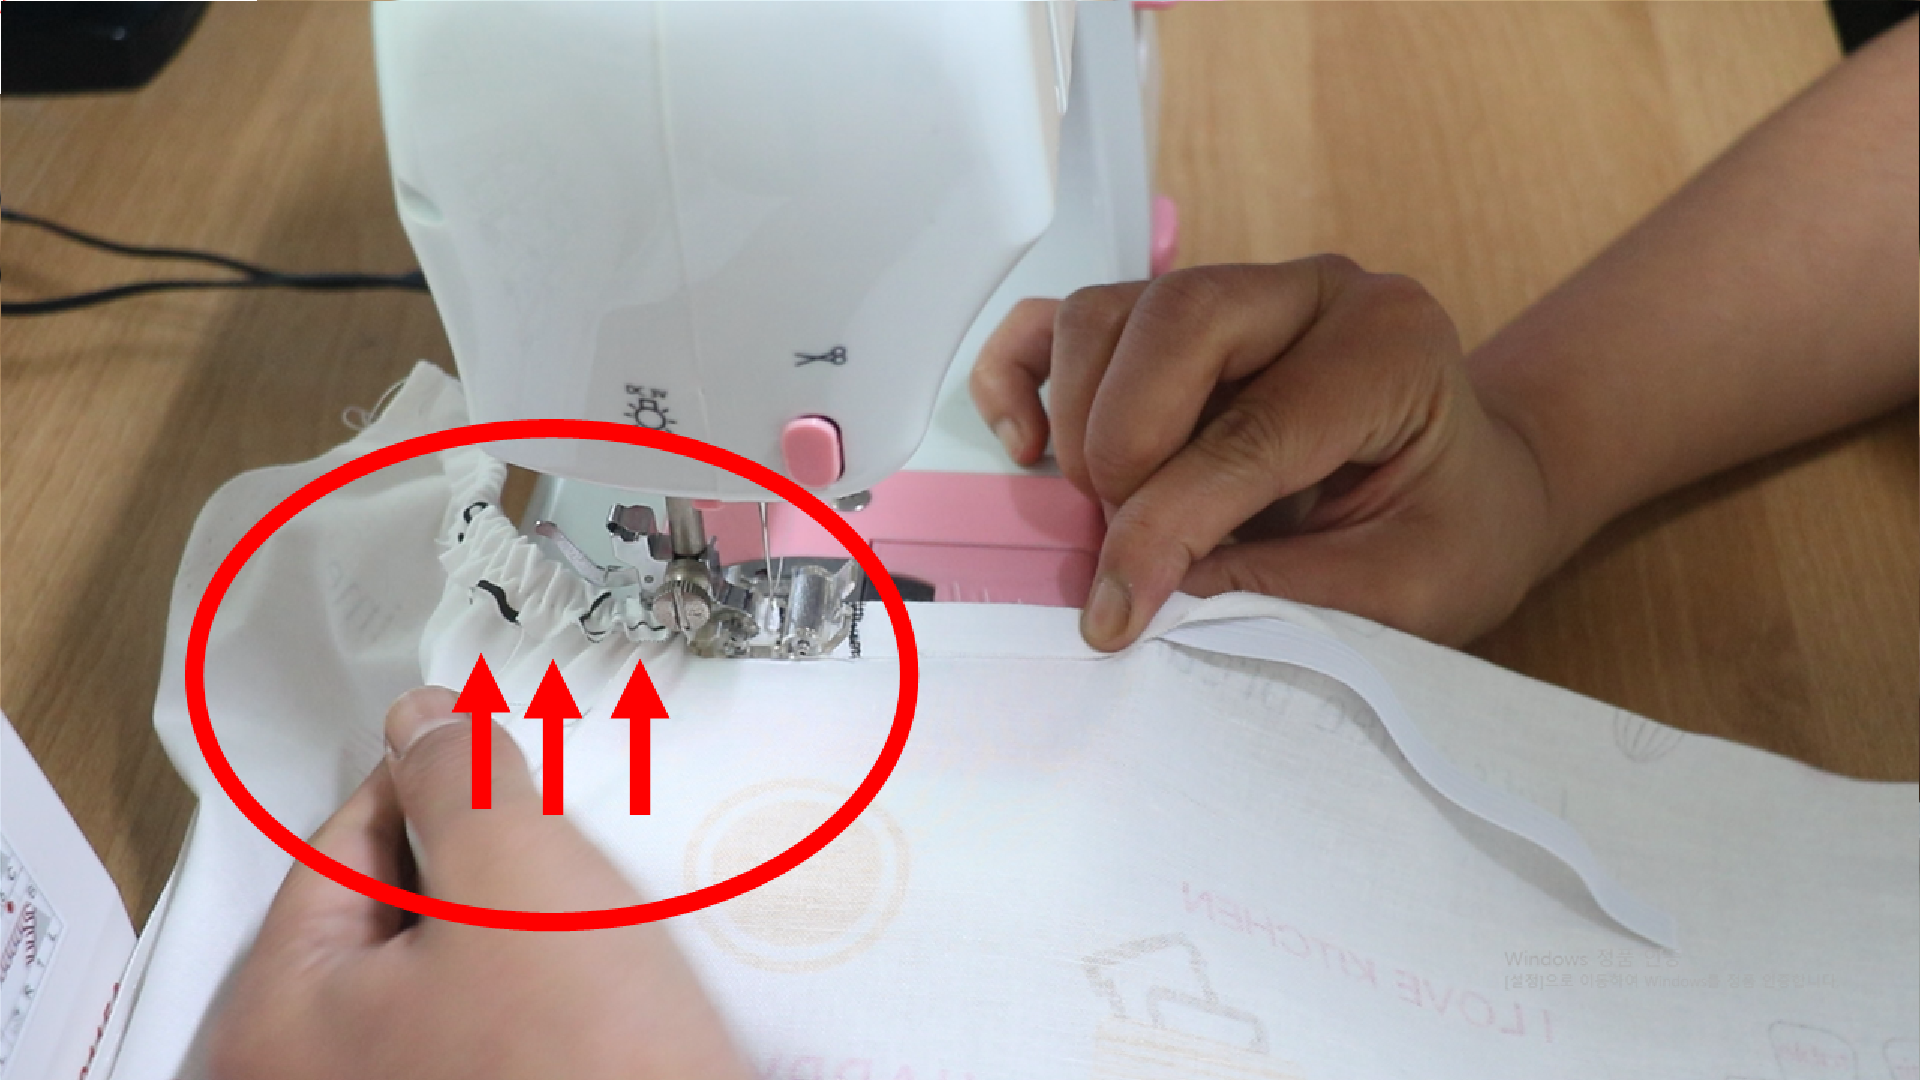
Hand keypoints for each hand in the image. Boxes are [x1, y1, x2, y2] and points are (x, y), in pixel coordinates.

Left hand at [207, 688, 750, 1079]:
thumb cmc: (587, 1073)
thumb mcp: (519, 881)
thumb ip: (458, 777)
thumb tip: (421, 718)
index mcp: (276, 1025)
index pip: (339, 847)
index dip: (430, 784)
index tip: (499, 760)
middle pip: (387, 914)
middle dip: (481, 866)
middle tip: (558, 858)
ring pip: (443, 972)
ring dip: (517, 930)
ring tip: (588, 931)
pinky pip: (481, 1030)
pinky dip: (534, 995)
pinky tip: (596, 997)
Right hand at [971, 258, 1559, 649]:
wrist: (1471, 489)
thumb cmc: (1450, 532)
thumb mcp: (1407, 591)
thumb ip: (1285, 590)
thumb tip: (1147, 593)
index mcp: (1391, 345)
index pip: (1255, 425)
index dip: (1172, 522)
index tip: (1120, 606)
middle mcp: (1309, 292)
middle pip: (1173, 322)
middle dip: (1123, 450)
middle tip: (1124, 544)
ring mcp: (1233, 293)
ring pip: (1105, 315)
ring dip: (1078, 423)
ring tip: (1109, 512)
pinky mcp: (1171, 319)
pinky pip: (1062, 321)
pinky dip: (1025, 378)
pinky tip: (1032, 451)